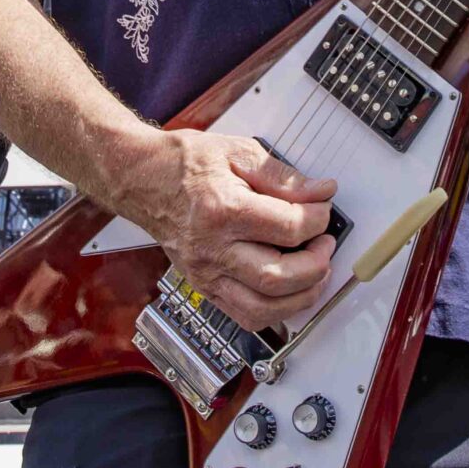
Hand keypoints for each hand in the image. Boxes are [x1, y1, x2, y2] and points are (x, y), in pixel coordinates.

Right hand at [118, 130, 335, 334]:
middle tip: (326, 244)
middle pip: (277, 278)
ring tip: (315, 273)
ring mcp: (205, 273)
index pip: (289, 227)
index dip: (319, 219)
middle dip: (316, 265)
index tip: (324, 208)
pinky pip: (244, 316)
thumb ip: (283, 177)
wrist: (142, 179)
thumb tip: (320, 193)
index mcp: (222, 209)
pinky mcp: (204, 287)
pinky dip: (274, 311)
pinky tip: (289, 292)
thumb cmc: (185, 163)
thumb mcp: (238, 152)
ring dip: (301, 297)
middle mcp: (211, 248)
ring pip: (262, 309)